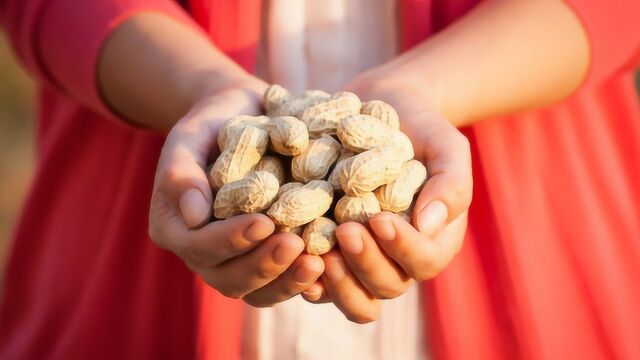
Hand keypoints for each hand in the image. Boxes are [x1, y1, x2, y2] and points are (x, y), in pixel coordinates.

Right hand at [149, 83, 323, 306]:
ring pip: (258, 290)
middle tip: (296, 245)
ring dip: (287, 280)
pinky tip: (328, 266)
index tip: (264, 222)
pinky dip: (304, 279)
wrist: (244, 118)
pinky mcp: (267, 257)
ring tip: (318, 263)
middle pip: (229, 279)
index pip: (199, 246)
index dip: (231, 239)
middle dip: (263, 265)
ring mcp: (237, 260)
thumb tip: (193, 216)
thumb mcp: (191, 136)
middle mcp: (204, 253)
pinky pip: (282, 281)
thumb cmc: (213, 123)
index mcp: (177, 228)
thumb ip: (182, 172)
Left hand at [302, 74, 472, 322]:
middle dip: (366, 263)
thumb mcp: (444, 145)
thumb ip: (450, 183)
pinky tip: (291, 260)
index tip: (380, 220)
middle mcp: (397, 258)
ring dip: (337, 283)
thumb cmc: (418, 128)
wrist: (377, 107)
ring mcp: (361, 260)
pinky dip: (306, 278)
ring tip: (318, 255)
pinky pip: (320, 282)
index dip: (404, 248)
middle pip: (387, 286)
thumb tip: (429, 226)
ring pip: (355, 297)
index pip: (425, 261)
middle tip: (345, 231)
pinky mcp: (328, 253)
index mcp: (432, 239)